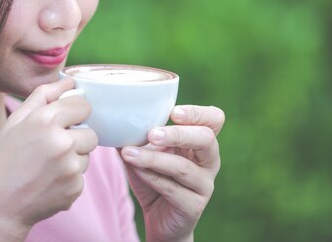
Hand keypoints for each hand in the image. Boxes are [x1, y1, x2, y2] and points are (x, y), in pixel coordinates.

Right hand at [0, 78, 98, 235]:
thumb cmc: (5, 159)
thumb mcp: (16, 121)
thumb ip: (43, 96)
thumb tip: (69, 81)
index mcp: (45, 120)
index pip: (83, 105)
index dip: (73, 113)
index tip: (62, 122)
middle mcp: (62, 142)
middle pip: (90, 131)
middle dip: (76, 137)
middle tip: (53, 147)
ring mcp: (70, 167)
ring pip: (87, 155)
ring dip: (74, 158)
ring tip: (48, 166)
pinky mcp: (75, 188)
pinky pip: (82, 175)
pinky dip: (69, 178)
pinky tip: (49, 181)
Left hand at [120, 105, 224, 241]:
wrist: (157, 219)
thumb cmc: (155, 178)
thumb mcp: (147, 152)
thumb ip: (138, 135)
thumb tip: (117, 117)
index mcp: (202, 142)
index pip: (214, 119)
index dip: (197, 113)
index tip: (173, 112)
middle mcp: (209, 161)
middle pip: (206, 139)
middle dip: (178, 134)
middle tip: (152, 134)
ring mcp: (204, 184)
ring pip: (183, 167)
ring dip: (154, 158)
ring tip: (129, 153)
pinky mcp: (193, 206)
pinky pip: (172, 189)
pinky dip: (150, 176)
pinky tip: (135, 169)